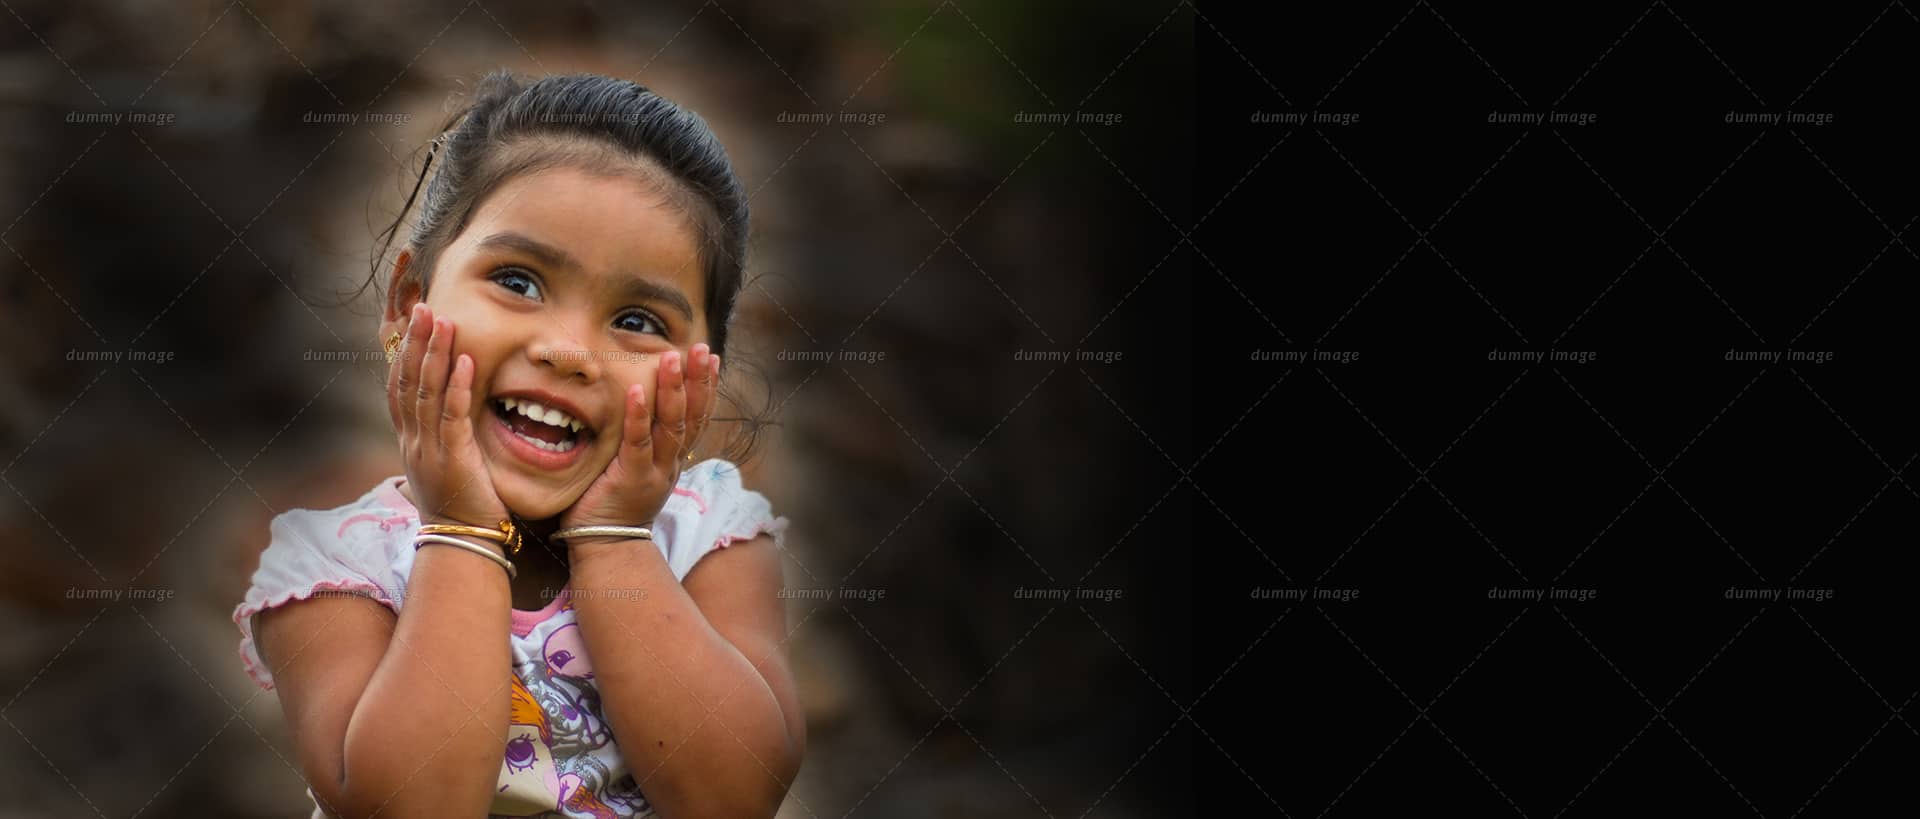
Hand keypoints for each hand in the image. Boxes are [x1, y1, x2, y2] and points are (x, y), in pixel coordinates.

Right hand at [389, 302, 508, 528]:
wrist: (463, 546)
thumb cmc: (461, 507)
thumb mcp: (444, 466)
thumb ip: (443, 437)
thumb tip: (449, 411)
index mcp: (410, 442)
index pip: (398, 389)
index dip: (402, 354)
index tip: (410, 323)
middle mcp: (413, 442)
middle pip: (407, 382)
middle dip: (415, 342)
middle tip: (423, 308)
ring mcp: (429, 450)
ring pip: (426, 393)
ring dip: (435, 354)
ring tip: (443, 320)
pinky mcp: (453, 459)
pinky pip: (453, 416)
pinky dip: (458, 386)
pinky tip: (467, 361)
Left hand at [559, 344, 719, 538]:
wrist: (608, 549)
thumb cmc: (613, 505)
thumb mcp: (635, 469)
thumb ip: (640, 441)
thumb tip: (632, 405)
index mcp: (673, 460)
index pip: (697, 418)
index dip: (706, 388)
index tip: (711, 359)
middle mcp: (670, 464)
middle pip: (692, 417)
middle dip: (699, 381)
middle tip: (703, 348)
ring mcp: (654, 472)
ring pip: (671, 426)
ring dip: (673, 390)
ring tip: (672, 358)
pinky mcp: (630, 479)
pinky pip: (637, 444)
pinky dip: (638, 415)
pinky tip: (635, 390)